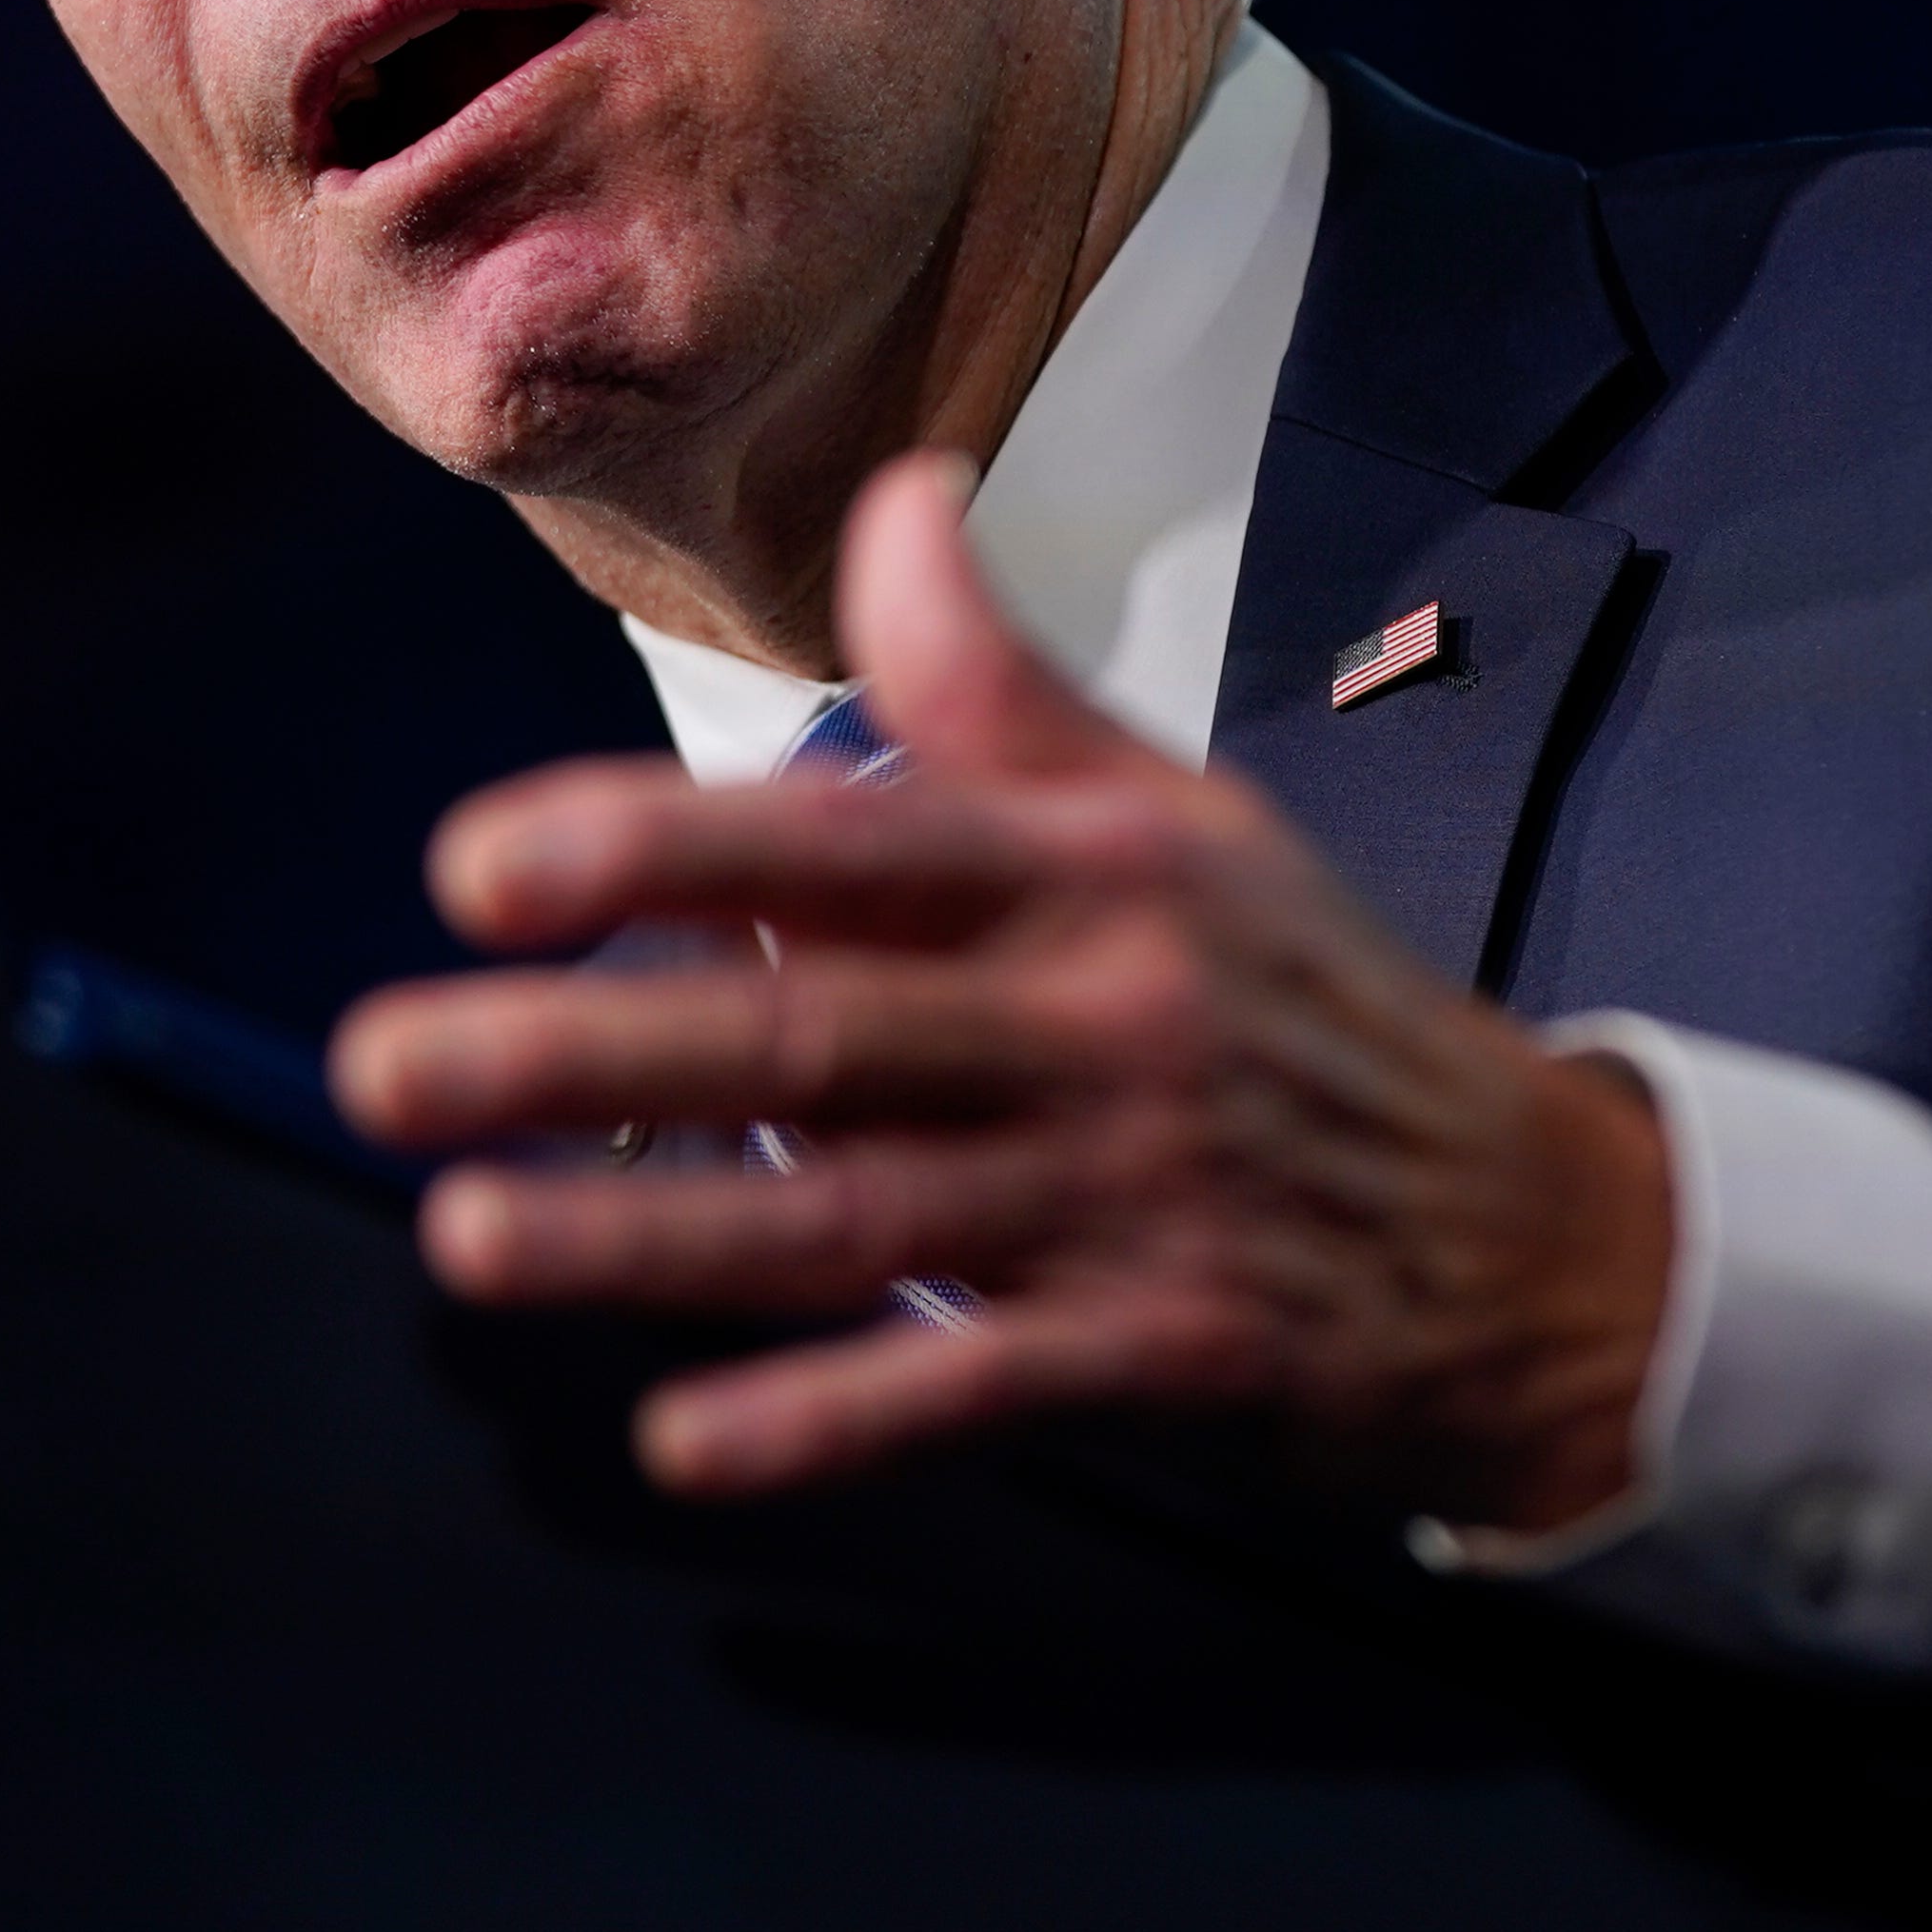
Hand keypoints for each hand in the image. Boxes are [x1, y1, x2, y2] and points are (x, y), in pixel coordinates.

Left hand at [329, 453, 1673, 1530]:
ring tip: (467, 1236)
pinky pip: (976, 1390)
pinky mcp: (1170, 1353)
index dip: (657, 845)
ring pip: (858, 1219)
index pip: (847, 837)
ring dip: (653, 1236)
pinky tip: (684, 1439)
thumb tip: (897, 492)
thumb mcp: (1178, 811)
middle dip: (588, 1051)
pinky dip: (834, 1417)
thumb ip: (1001, 679)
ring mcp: (1135, 1194)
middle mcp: (1101, 1019)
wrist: (1543, 1232)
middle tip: (388, 1064)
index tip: (479, 866)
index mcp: (1090, 869)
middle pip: (815, 1033)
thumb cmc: (1304, 998)